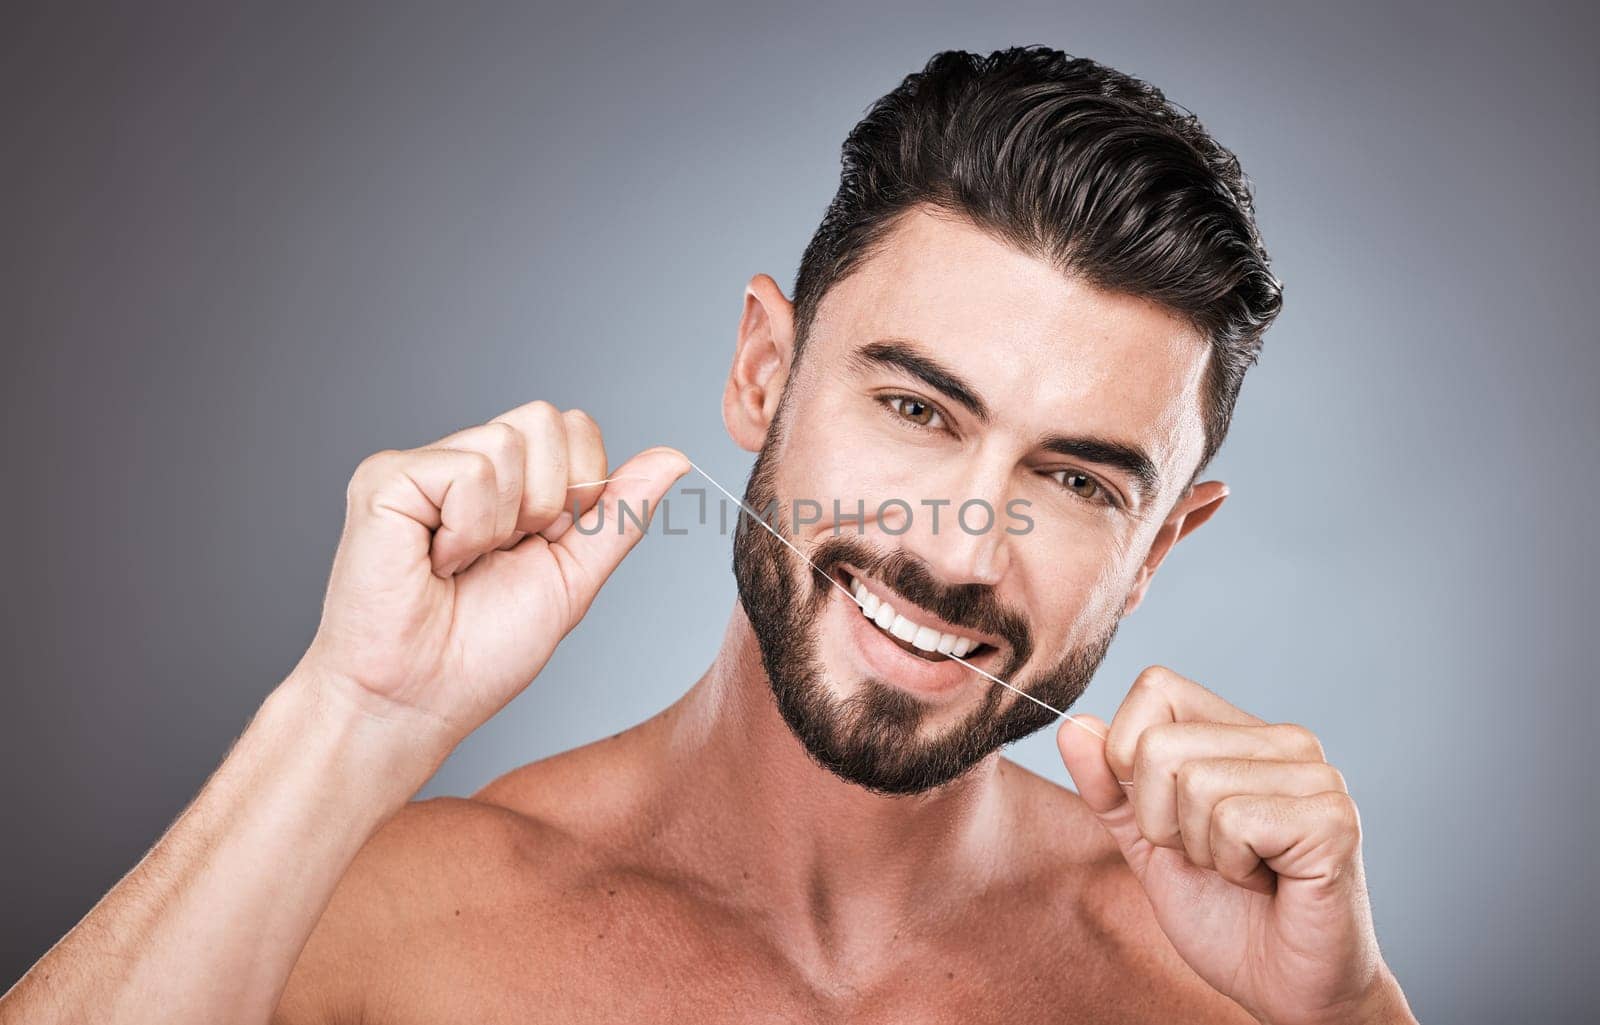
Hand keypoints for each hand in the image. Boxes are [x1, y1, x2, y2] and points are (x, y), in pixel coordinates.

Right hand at [294, 399, 689, 753]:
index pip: (573, 427)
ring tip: (461, 565)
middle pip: (545, 419)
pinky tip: (435, 562)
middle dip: (548, 501)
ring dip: (504, 524)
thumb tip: (673, 458)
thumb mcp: (574, 576)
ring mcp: (421, 466)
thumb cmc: (481, 651)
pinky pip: (469, 470)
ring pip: (509, 442)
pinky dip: (469, 529)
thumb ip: (619, 514)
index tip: (544, 545)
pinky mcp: (385, 479)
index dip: (581, 486)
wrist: (418, 701)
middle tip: (501, 556)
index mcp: (508, 482)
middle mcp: (463, 461)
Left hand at [1057, 666, 1412, 1024]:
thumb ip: (1108, 786)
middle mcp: (1285, 741)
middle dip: (1160, 820)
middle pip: (1160, 744)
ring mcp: (1315, 775)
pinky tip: (1267, 881)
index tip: (1163, 816)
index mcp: (1241, 733)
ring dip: (1201, 849)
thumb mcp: (1147, 842)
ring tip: (1243, 871)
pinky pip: (1233, 821)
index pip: (1157, 688)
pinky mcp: (1332, 818)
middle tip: (1210, 858)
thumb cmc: (1223, 914)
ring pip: (1194, 783)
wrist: (1281, 986)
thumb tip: (1072, 725)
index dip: (1129, 756)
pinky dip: (1233, 865)